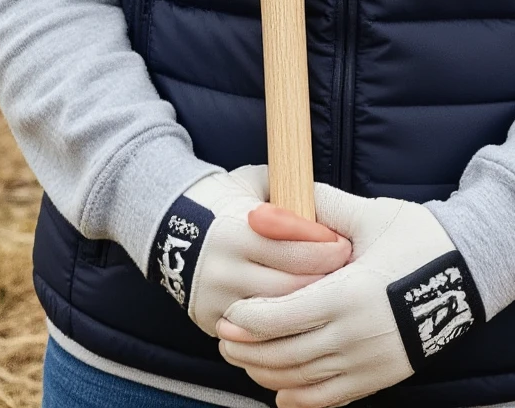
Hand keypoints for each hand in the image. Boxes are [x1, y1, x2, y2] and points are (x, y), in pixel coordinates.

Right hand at [151, 164, 351, 337]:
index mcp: (237, 231)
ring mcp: (216, 299)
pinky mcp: (211, 320)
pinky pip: (253, 332)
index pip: (292, 249)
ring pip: (274, 316)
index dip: (324, 249)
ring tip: (330, 296)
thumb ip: (286, 188)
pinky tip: (301, 316)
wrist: (166, 223)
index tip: (345, 245)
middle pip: (288, 287)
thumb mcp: (251, 182)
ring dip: (305, 306)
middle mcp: (225, 269)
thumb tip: (329, 204)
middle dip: (323, 281)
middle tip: (348, 274)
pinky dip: (279, 325)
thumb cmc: (221, 197)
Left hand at [218, 183, 483, 407]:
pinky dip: (301, 399)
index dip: (250, 321)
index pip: (283, 318)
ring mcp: (369, 362)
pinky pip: (331, 398)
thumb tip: (274, 204)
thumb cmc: (419, 239)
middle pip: (286, 355)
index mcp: (349, 295)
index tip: (229, 314)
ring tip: (244, 360)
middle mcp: (356, 336)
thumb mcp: (371, 217)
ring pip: (304, 381)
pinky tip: (280, 392)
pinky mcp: (381, 377)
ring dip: (268, 374)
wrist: (471, 273)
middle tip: (223, 339)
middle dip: (248, 350)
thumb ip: (323, 209)